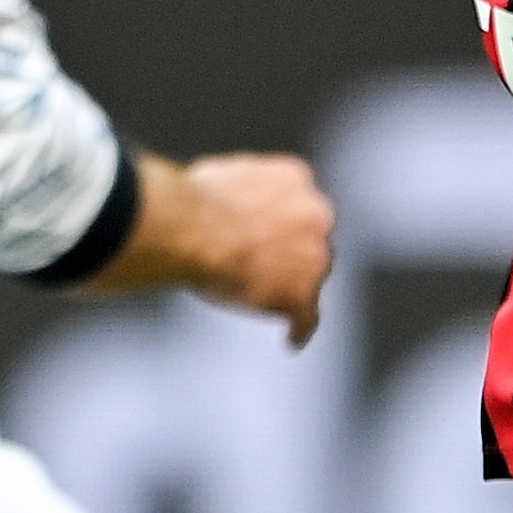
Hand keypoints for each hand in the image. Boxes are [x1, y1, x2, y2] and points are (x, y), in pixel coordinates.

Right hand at [170, 150, 336, 346]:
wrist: (196, 228)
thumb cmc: (198, 200)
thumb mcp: (227, 173)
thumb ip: (245, 188)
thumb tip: (227, 199)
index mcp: (296, 180)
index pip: (300, 203)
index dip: (286, 220)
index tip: (274, 232)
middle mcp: (316, 214)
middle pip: (313, 239)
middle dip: (296, 251)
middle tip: (268, 265)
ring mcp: (314, 257)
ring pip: (313, 276)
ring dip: (297, 286)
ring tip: (276, 303)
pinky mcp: (302, 293)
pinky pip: (307, 317)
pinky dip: (299, 327)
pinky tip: (291, 339)